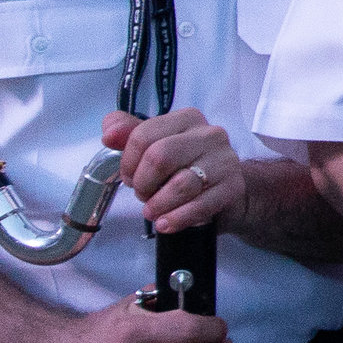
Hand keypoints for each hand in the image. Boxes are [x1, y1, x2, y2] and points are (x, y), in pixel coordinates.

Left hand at [104, 109, 243, 234]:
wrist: (226, 190)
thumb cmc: (185, 167)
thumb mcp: (156, 146)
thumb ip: (129, 134)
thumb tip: (109, 133)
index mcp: (187, 119)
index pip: (143, 135)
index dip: (128, 162)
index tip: (130, 176)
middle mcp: (209, 134)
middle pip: (160, 157)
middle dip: (144, 183)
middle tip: (144, 195)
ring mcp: (225, 160)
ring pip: (180, 184)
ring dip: (158, 204)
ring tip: (154, 211)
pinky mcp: (233, 187)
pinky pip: (198, 206)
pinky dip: (176, 219)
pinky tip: (166, 223)